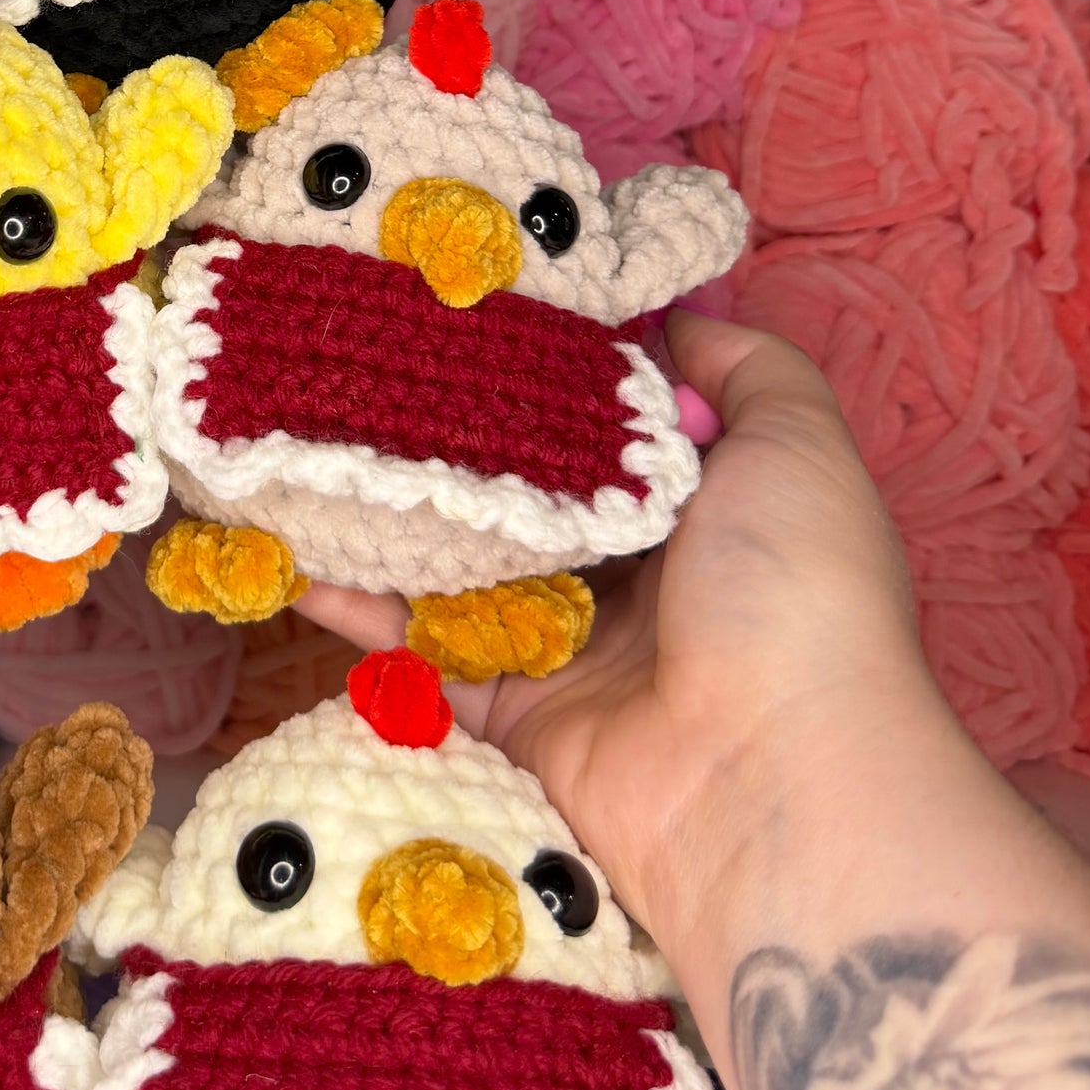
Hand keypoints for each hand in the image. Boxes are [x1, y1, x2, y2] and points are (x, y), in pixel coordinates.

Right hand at [300, 310, 938, 945]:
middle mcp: (633, 582)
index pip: (606, 432)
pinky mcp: (508, 717)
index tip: (470, 309)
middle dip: (450, 441)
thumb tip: (676, 320)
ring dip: (387, 518)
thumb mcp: (797, 447)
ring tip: (300, 446)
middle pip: (523, 497)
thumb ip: (747, 371)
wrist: (772, 780)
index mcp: (701, 514)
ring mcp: (566, 652)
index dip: (545, 374)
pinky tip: (292, 553)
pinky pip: (417, 653)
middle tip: (362, 366)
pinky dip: (357, 609)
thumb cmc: (796, 596)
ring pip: (457, 569)